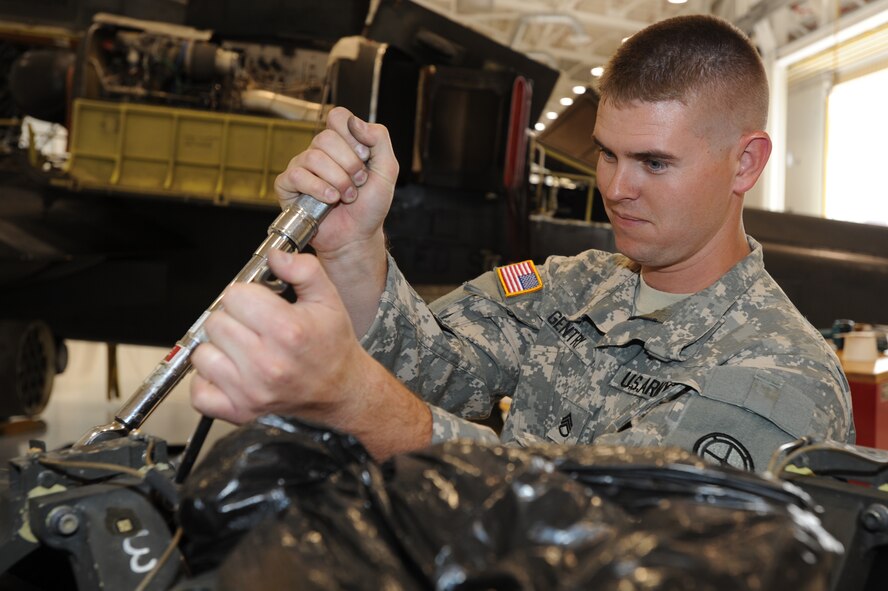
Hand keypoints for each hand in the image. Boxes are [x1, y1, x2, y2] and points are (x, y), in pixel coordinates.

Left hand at [190, 250, 431, 458]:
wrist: (342, 390)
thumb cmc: (333, 347)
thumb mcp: (328, 299)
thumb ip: (303, 269)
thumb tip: (275, 256)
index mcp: (287, 331)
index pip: (234, 296)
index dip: (246, 294)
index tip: (259, 303)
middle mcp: (267, 363)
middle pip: (215, 322)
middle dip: (232, 318)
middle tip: (253, 325)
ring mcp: (251, 391)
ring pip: (202, 354)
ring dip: (218, 348)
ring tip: (242, 348)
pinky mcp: (241, 411)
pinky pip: (198, 392)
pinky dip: (208, 381)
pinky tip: (230, 371)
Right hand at [274, 106, 397, 259]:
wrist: (358, 235)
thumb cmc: (370, 206)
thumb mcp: (387, 170)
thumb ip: (379, 139)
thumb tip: (355, 122)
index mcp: (341, 143)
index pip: (337, 117)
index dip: (351, 135)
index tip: (364, 156)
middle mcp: (319, 152)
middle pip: (326, 137)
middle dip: (349, 164)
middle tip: (358, 183)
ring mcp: (302, 167)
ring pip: (314, 157)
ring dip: (337, 180)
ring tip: (347, 196)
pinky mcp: (288, 185)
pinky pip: (297, 175)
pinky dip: (318, 188)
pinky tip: (330, 199)